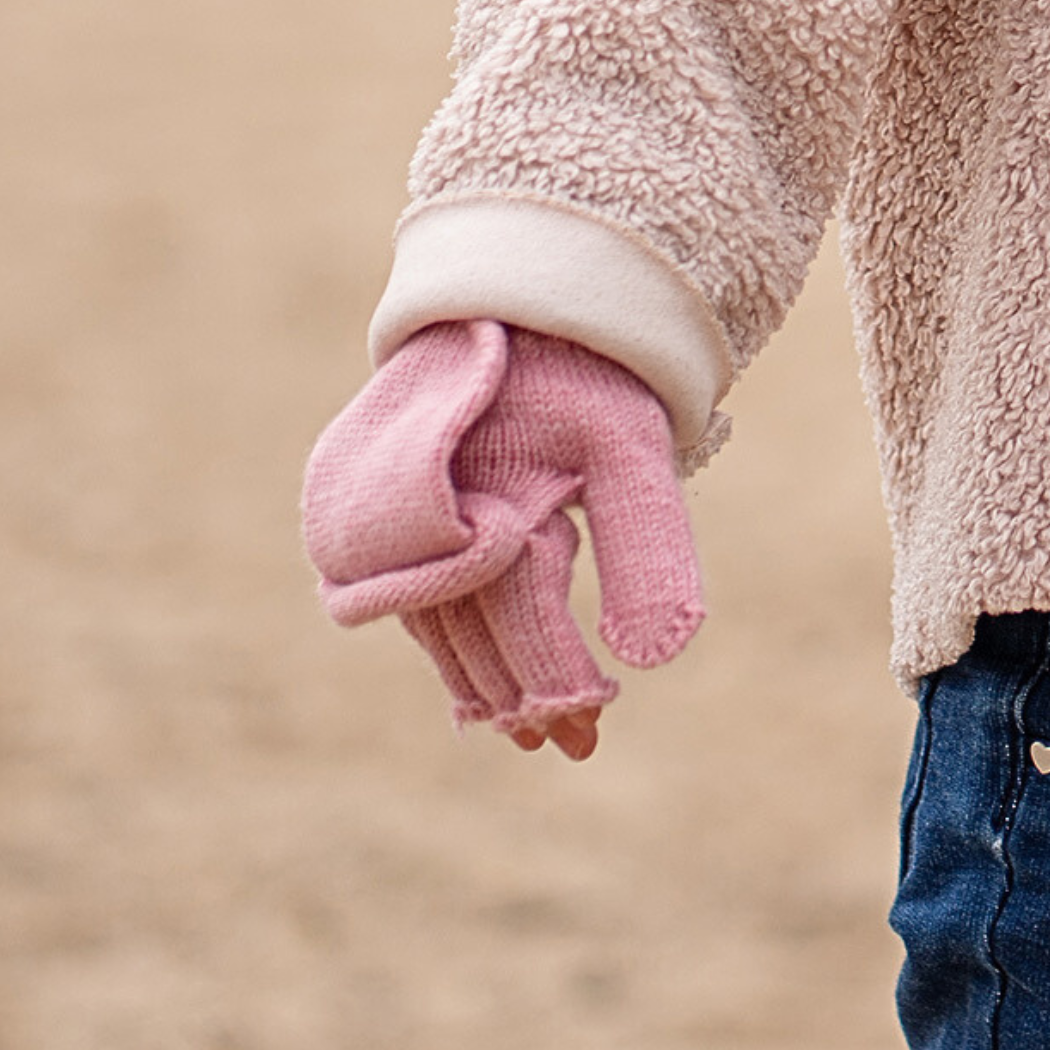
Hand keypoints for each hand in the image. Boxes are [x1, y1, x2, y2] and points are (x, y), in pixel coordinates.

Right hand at [302, 320, 703, 751]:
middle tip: (574, 745)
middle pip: (477, 637)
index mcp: (496, 503)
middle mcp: (439, 519)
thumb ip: (649, 550)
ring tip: (528, 729)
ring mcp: (408, 517)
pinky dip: (449, 639)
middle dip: (525, 697)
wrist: (514, 303)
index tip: (592, 729)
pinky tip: (476, 677)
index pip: (524, 624)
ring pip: (440, 624)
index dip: (559, 683)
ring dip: (482, 679)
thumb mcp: (633, 451)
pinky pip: (416, 593)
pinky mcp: (393, 513)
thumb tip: (656, 658)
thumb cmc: (585, 377)